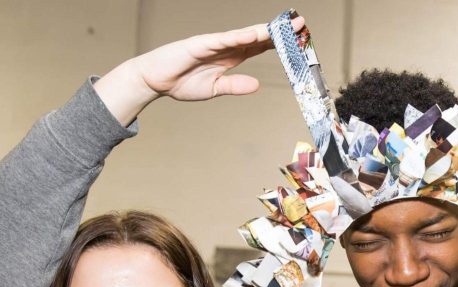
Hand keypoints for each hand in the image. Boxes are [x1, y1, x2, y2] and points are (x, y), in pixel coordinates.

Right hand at [94, 15, 304, 122]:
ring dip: (266, 30)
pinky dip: (240, 36)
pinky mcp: (201, 44)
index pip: (259, 47)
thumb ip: (235, 86)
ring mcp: (214, 44)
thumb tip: (256, 85)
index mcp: (230, 58)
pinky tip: (256, 34)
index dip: (278, 43)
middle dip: (279, 32)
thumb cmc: (181, 83)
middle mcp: (226, 47)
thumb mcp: (215, 89)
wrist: (155, 81)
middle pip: (258, 37)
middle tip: (301, 26)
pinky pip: (224, 39)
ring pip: (245, 35)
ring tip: (286, 27)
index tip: (297, 40)